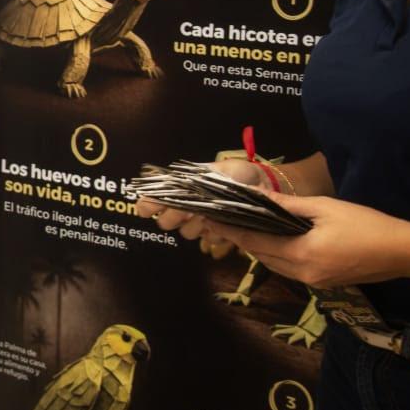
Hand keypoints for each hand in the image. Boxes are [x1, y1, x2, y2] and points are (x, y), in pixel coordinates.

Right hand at [136, 158, 265, 259]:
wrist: (263, 184)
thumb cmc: (236, 173)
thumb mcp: (214, 170)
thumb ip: (194, 180)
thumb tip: (173, 189)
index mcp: (180, 190)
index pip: (152, 200)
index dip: (146, 206)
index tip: (146, 211)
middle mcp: (186, 208)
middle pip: (165, 223)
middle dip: (174, 217)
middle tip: (187, 210)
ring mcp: (201, 223)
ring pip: (187, 233)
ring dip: (197, 225)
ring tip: (210, 214)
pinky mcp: (218, 234)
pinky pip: (209, 240)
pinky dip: (216, 232)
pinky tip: (225, 223)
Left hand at [204, 193, 409, 287]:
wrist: (403, 252)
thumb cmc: (367, 225)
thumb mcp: (326, 208)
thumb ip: (288, 205)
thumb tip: (257, 195)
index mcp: (300, 254)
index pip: (254, 243)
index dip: (230, 231)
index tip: (210, 219)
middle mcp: (301, 274)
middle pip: (261, 256)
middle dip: (240, 239)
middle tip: (221, 221)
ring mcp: (313, 282)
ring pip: (273, 265)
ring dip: (258, 248)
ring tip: (241, 229)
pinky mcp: (323, 283)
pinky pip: (289, 269)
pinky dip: (276, 255)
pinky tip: (272, 241)